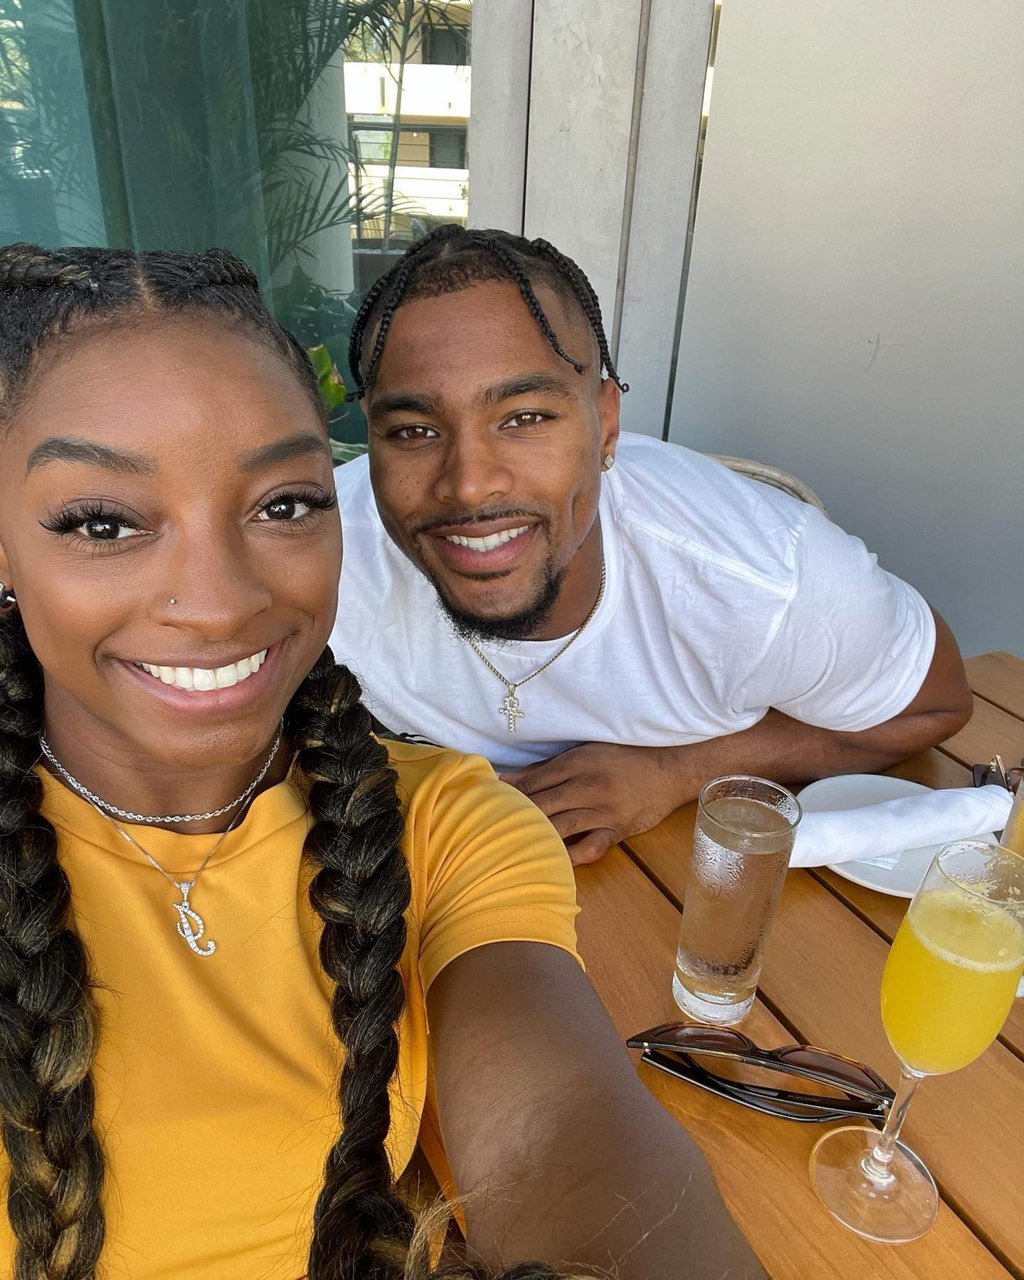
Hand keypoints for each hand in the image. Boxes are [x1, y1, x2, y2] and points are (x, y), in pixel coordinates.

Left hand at [500, 742, 687, 864]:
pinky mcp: (617, 831)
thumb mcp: (584, 753)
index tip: (486, 805)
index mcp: (576, 762)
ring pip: (560, 827)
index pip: (533, 782)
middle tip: (489, 830)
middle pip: (541, 805)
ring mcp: (603, 811)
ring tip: (511, 848)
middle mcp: (588, 786)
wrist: (668, 771)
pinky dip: (570, 857)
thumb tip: (506, 780)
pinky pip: (590, 848)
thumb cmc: (621, 759)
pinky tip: (551, 862)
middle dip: (514, 818)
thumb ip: (545, 768)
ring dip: (535, 837)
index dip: (508, 795)